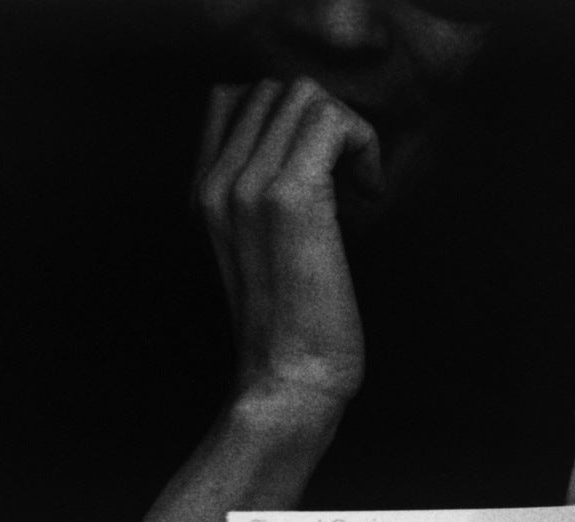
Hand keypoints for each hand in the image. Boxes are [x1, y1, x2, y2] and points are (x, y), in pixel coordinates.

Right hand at [197, 79, 380, 410]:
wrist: (289, 379)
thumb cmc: (293, 330)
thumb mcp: (262, 254)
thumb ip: (264, 202)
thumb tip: (313, 161)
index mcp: (205, 193)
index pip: (233, 100)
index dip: (291, 120)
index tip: (326, 172)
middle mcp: (217, 182)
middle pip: (271, 89)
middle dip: (325, 120)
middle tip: (351, 178)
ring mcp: (247, 185)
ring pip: (301, 93)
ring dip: (346, 129)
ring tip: (359, 184)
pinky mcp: (291, 198)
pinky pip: (330, 120)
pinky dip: (362, 142)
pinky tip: (369, 191)